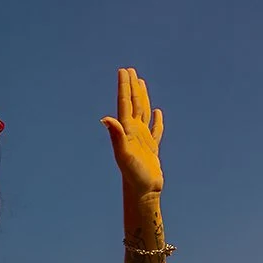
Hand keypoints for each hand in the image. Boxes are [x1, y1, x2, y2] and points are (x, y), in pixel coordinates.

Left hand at [101, 67, 163, 193]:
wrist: (142, 192)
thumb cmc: (133, 175)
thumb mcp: (124, 155)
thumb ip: (116, 136)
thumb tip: (105, 118)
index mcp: (127, 131)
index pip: (125, 104)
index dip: (124, 87)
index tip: (123, 71)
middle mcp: (133, 132)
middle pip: (133, 104)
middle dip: (131, 87)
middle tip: (129, 70)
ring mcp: (143, 139)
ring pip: (143, 112)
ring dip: (142, 97)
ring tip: (140, 83)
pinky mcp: (152, 148)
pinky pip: (155, 130)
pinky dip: (157, 120)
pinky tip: (157, 112)